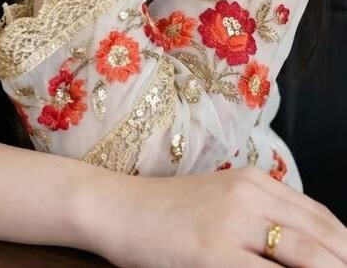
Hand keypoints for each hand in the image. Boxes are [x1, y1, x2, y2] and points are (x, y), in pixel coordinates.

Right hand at [75, 165, 346, 266]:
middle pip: (321, 240)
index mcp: (255, 181)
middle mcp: (249, 195)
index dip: (346, 248)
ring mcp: (232, 224)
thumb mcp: (222, 201)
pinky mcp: (213, 254)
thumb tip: (312, 248)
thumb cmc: (168, 213)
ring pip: (305, 257)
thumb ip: (262, 217)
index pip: (322, 219)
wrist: (116, 208)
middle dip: (344, 265)